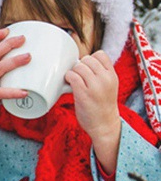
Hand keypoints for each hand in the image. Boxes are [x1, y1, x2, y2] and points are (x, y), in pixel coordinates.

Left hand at [65, 50, 120, 172]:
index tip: (87, 69)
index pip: (100, 54)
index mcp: (112, 76)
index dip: (90, 59)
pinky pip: (72, 76)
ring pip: (78, 66)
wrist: (104, 126)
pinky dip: (68, 78)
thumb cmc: (102, 105)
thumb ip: (100, 74)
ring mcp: (95, 86)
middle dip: (79, 66)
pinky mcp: (84, 94)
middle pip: (87, 59)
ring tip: (74, 82)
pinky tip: (69, 84)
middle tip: (79, 77)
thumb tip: (80, 62)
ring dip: (72, 72)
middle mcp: (105, 79)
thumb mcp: (108, 86)